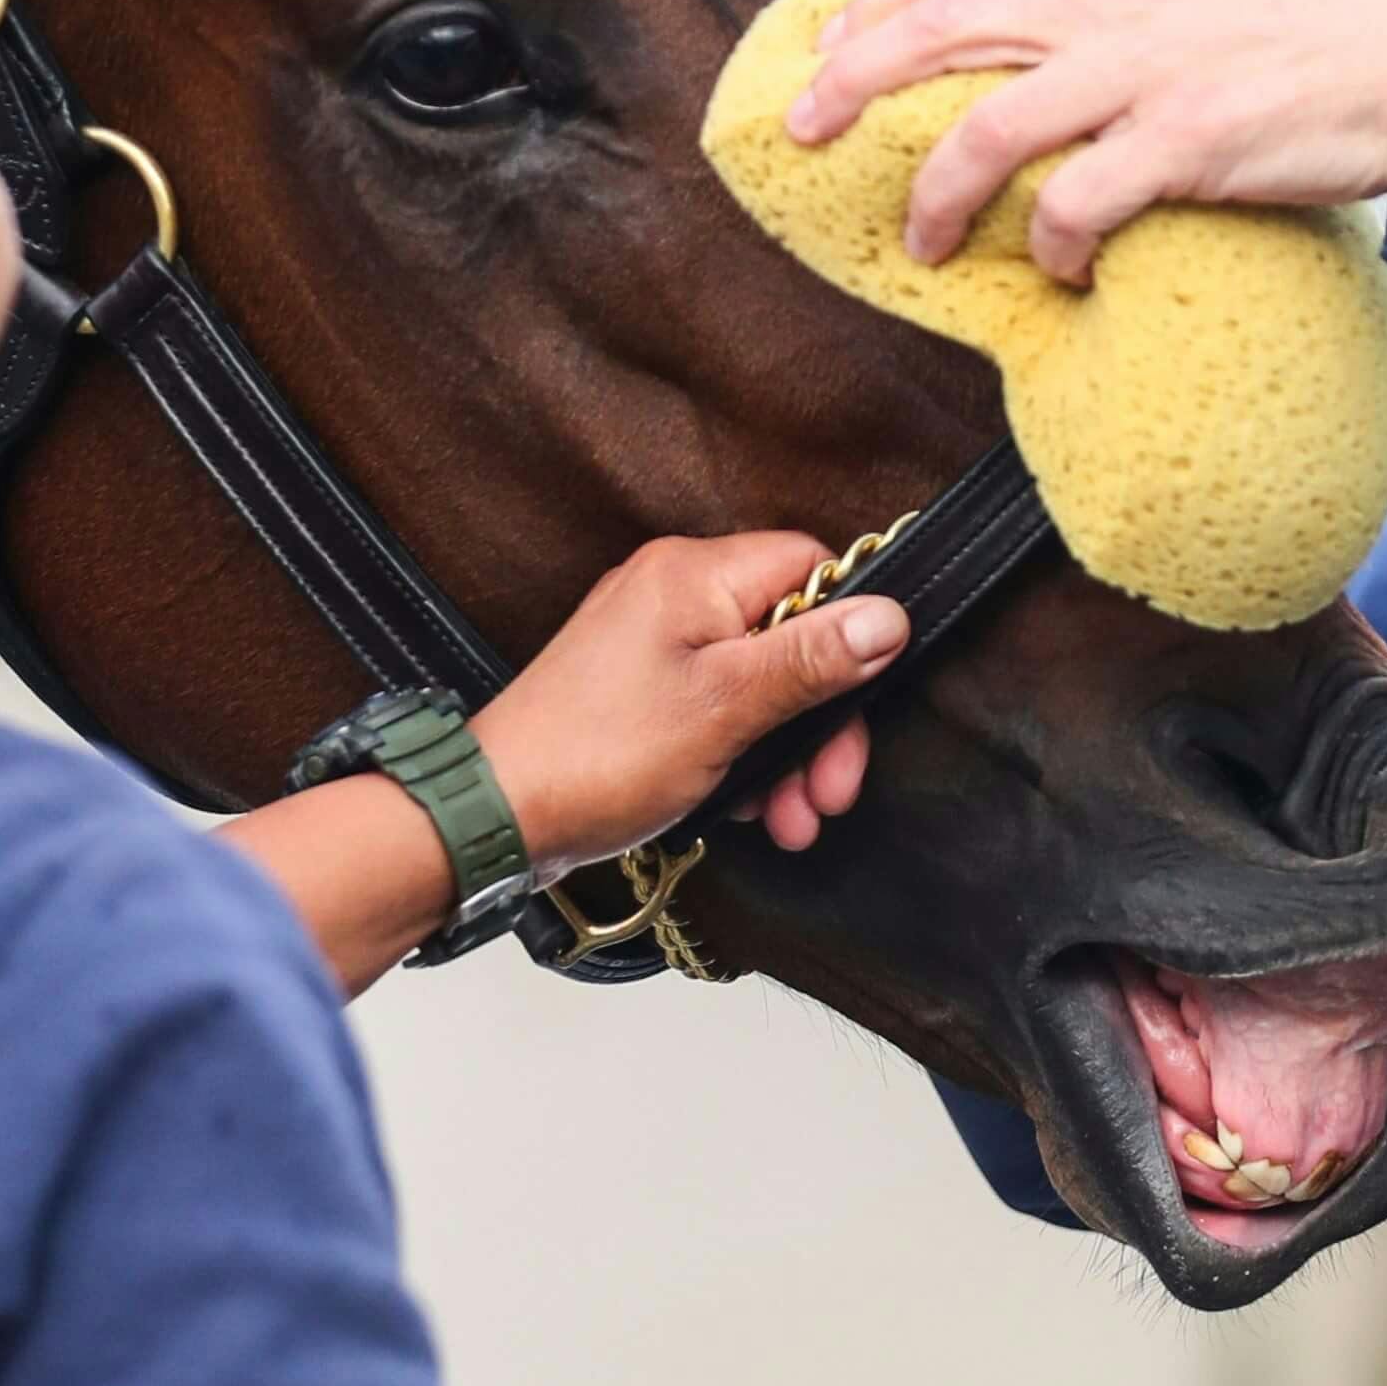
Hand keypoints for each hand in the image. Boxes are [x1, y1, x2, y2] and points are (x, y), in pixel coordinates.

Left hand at [476, 531, 903, 874]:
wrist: (497, 814)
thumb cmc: (598, 755)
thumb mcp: (727, 708)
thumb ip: (811, 660)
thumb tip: (889, 615)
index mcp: (693, 575)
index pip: (810, 567)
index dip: (847, 632)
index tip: (860, 701)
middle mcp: (671, 592)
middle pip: (789, 635)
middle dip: (820, 720)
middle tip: (830, 792)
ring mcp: (651, 641)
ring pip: (756, 681)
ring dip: (785, 754)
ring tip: (790, 819)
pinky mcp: (637, 688)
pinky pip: (716, 706)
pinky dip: (740, 755)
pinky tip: (746, 808)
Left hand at [785, 0, 1386, 284]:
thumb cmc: (1312, 39)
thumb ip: (1109, 3)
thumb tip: (1024, 40)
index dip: (868, 3)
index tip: (815, 48)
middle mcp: (1116, 3)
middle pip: (939, 24)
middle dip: (849, 83)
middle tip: (801, 138)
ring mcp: (1151, 70)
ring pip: (989, 123)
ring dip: (936, 193)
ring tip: (919, 240)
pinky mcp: (1193, 141)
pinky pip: (1083, 202)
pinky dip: (1053, 244)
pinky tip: (1060, 269)